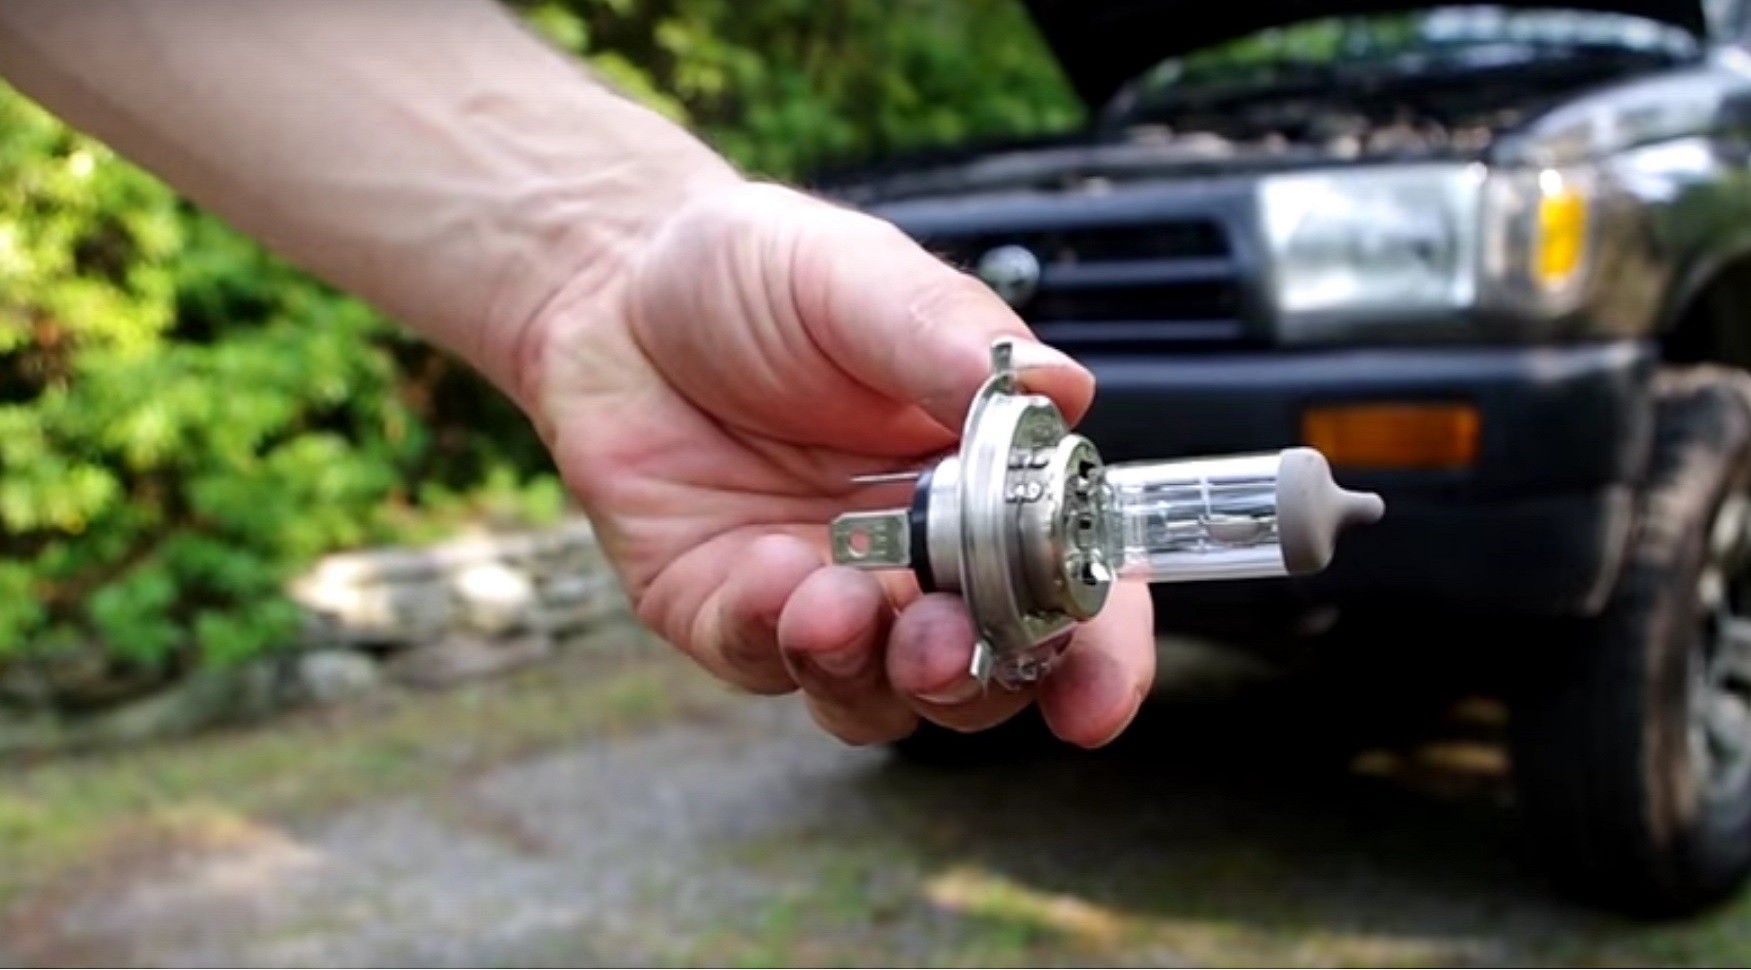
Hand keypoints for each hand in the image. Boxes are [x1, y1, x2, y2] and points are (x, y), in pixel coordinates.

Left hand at [520, 180, 1155, 746]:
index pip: (1071, 591)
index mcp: (985, 486)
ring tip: (841, 605)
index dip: (1098, 655)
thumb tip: (1065, 387)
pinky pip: (760, 659)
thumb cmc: (755, 276)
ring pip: (876, 696)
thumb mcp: (859, 276)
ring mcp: (822, 596)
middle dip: (974, 679)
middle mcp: (916, 560)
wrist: (613, 289)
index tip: (1095, 697)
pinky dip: (770, 632)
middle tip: (945, 642)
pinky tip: (763, 571)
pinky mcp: (727, 613)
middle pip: (984, 671)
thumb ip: (950, 333)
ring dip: (871, 671)